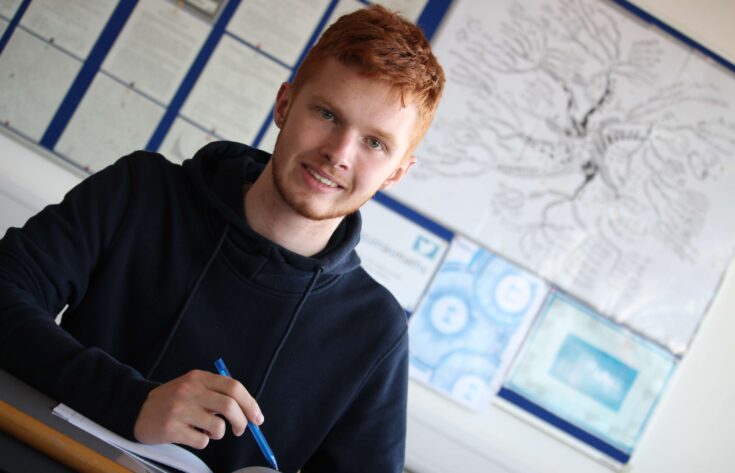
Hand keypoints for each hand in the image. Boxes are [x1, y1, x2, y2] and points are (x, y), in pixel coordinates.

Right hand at [133, 369, 262, 448]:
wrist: (138, 410)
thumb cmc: (173, 400)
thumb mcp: (193, 387)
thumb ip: (217, 394)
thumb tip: (248, 411)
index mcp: (199, 377)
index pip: (233, 387)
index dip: (250, 403)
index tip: (257, 418)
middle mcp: (190, 390)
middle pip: (229, 406)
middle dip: (242, 421)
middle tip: (240, 430)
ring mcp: (179, 409)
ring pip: (217, 427)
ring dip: (218, 433)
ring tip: (207, 431)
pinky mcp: (171, 428)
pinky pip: (201, 441)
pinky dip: (203, 442)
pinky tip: (191, 435)